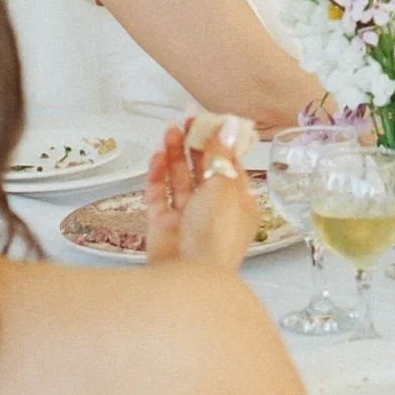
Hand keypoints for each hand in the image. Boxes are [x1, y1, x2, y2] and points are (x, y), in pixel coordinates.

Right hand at [145, 123, 259, 269]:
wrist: (190, 276)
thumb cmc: (216, 237)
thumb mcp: (224, 187)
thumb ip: (221, 156)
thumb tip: (229, 128)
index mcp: (238, 202)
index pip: (229, 165)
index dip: (219, 141)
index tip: (208, 119)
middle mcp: (213, 209)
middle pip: (202, 170)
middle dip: (194, 144)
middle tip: (185, 118)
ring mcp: (186, 218)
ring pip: (179, 180)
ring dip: (175, 155)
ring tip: (170, 131)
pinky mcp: (162, 226)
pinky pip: (159, 195)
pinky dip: (157, 176)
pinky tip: (157, 157)